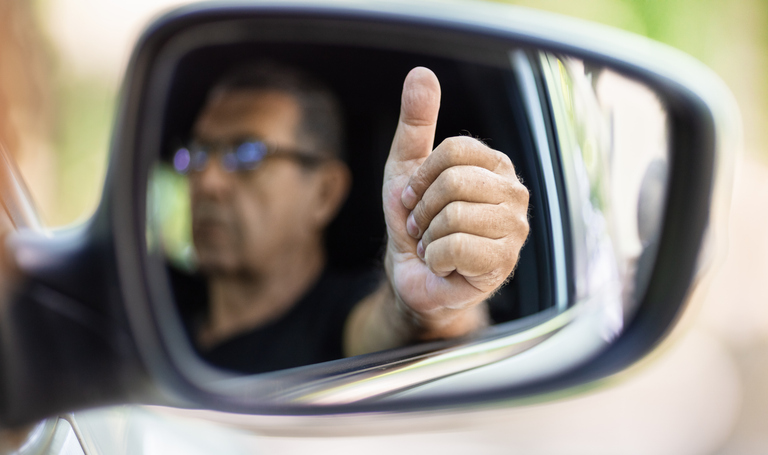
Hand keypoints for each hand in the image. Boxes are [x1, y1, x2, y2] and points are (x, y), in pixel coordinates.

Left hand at [381, 67, 529, 338]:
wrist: (413, 275)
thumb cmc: (416, 220)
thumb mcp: (407, 167)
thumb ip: (416, 122)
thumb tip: (421, 72)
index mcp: (495, 166)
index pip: (454, 151)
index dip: (421, 177)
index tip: (413, 197)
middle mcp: (513, 193)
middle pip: (453, 182)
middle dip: (422, 209)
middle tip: (423, 225)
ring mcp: (514, 229)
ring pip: (455, 216)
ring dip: (428, 235)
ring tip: (434, 244)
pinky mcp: (505, 262)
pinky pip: (456, 247)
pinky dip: (436, 258)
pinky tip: (444, 264)